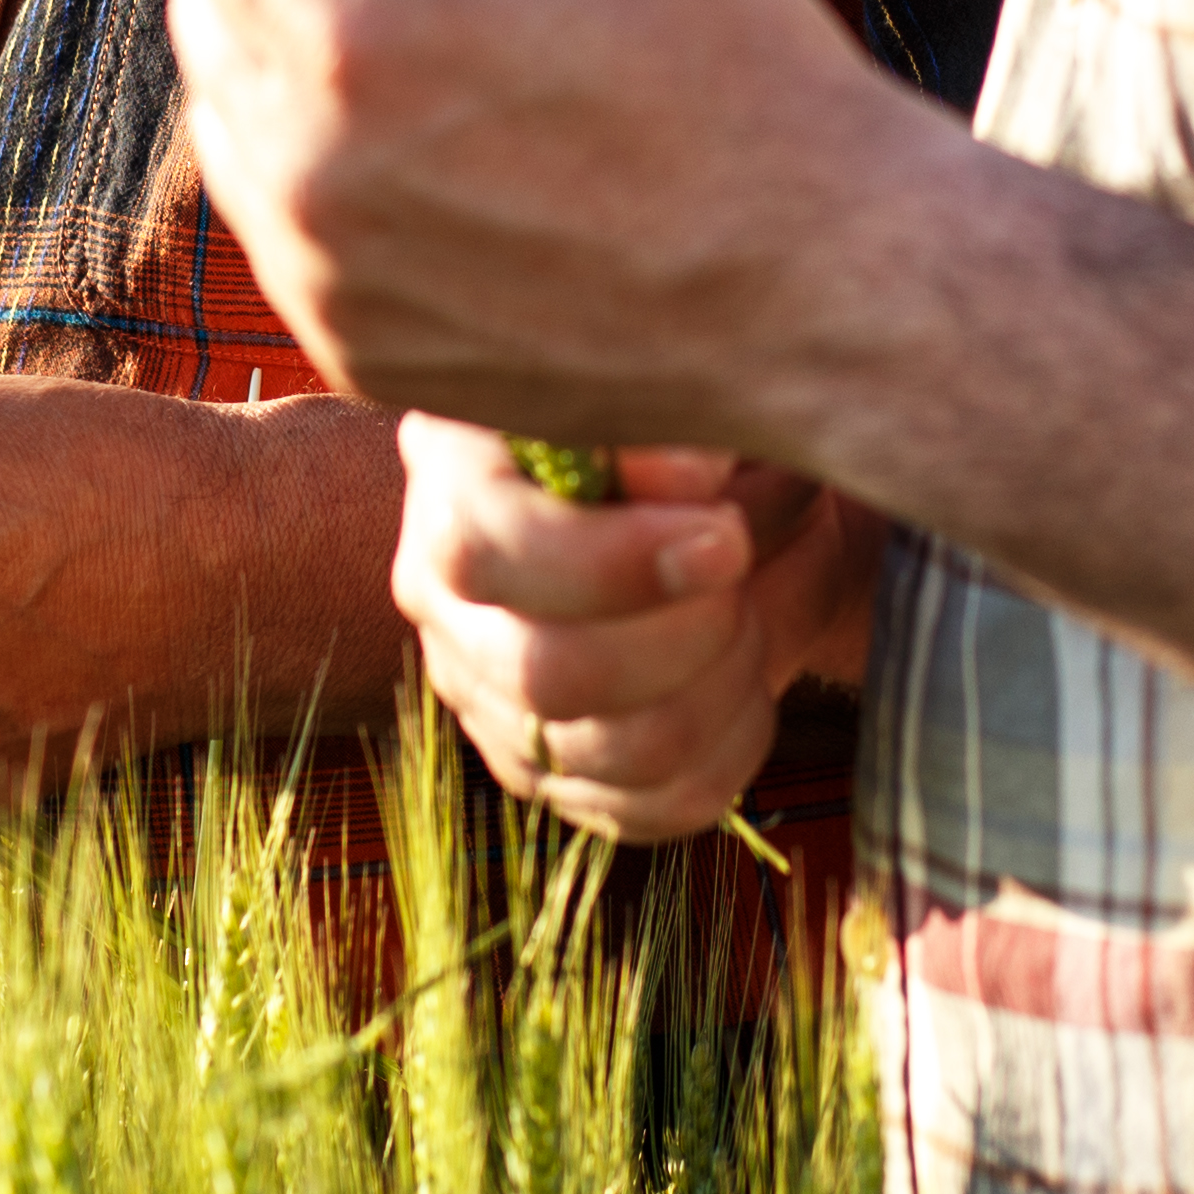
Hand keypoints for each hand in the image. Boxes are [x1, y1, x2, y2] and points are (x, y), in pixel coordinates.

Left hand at [161, 0, 935, 451]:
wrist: (823, 291)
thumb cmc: (722, 63)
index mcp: (339, 28)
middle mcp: (297, 166)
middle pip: (208, 0)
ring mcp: (320, 274)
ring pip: (235, 113)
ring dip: (315, 80)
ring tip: (485, 93)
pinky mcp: (352, 348)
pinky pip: (287, 225)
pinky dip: (350, 186)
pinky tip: (484, 184)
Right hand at [396, 417, 880, 843]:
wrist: (720, 486)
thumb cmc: (693, 417)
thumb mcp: (682, 386)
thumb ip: (671, 416)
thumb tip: (679, 479)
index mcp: (451, 470)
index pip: (486, 547)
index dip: (611, 561)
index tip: (725, 536)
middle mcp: (442, 592)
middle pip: (546, 671)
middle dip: (687, 632)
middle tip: (745, 561)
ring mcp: (484, 692)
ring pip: (605, 753)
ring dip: (719, 687)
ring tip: (751, 611)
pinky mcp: (545, 768)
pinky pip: (646, 807)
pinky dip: (728, 750)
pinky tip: (750, 679)